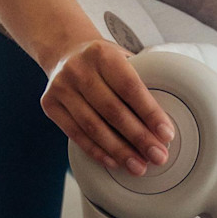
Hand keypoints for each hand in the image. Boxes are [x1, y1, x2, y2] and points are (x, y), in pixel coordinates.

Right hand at [41, 39, 174, 173]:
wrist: (65, 51)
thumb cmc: (103, 61)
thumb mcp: (122, 57)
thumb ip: (141, 79)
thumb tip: (163, 122)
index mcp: (103, 54)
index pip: (131, 88)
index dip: (150, 113)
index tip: (166, 134)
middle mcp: (79, 69)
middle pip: (113, 111)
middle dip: (139, 138)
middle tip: (158, 156)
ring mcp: (61, 87)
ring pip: (93, 126)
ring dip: (119, 150)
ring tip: (139, 166)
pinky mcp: (49, 104)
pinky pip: (75, 133)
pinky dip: (96, 150)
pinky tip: (114, 162)